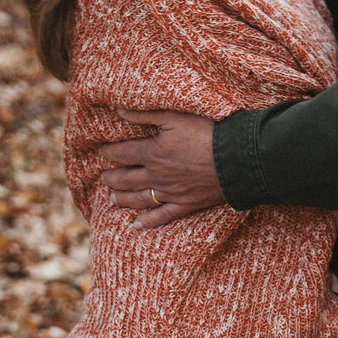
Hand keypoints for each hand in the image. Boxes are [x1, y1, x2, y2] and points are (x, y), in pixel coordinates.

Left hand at [98, 110, 223, 228]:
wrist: (235, 158)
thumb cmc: (206, 133)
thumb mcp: (174, 117)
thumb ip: (144, 114)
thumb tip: (118, 111)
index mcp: (152, 153)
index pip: (121, 153)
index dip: (108, 152)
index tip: (101, 151)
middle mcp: (156, 176)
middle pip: (126, 179)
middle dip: (112, 178)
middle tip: (103, 178)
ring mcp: (170, 192)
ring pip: (139, 199)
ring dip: (122, 199)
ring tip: (111, 199)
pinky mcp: (186, 204)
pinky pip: (162, 216)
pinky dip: (148, 222)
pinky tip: (136, 226)